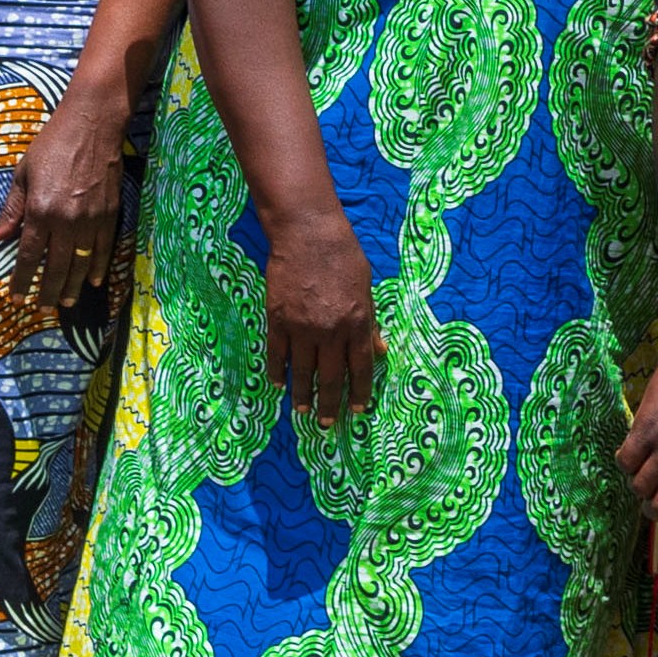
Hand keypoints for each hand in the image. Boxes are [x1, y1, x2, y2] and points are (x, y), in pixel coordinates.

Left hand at [0, 77, 131, 319]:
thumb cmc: (52, 145)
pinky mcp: (110, 214)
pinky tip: (93, 280)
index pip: (28, 256)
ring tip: (66, 303)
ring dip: (73, 287)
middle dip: (48, 291)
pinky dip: (98, 267)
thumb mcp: (23, 174)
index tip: (16, 298)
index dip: (22, 280)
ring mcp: (91, 219)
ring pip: (81, 264)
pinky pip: (104, 249)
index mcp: (40, 210)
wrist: (92, 124)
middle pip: (56, 267)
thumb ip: (11, 210)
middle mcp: (66, 221)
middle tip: (42, 308)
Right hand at [256, 201, 383, 427]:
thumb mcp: (367, 288)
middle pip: (330, 377)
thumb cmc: (343, 256)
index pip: (360, 368)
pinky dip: (276, 371)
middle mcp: (331, 331)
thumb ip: (371, 322)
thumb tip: (381, 351)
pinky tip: (277, 384)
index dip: (359, 392)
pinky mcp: (277, 319)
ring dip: (302, 395)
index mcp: (358, 323)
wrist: (307, 233)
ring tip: (301, 411)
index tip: (357, 411)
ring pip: (301, 371)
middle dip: (329, 403)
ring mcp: (302, 327)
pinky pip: (276, 354)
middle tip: (327, 423)